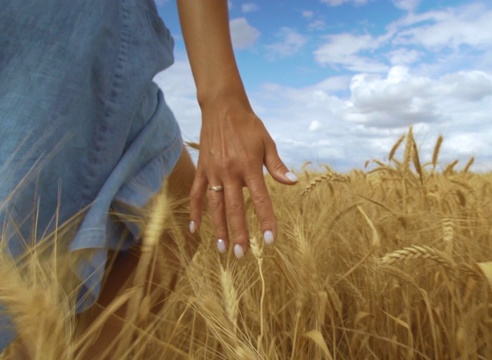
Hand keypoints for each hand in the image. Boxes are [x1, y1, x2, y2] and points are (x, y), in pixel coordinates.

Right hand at [188, 96, 296, 258]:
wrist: (222, 107)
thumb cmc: (249, 125)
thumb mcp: (267, 142)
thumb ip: (277, 165)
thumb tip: (293, 183)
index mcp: (249, 166)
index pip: (260, 199)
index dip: (266, 220)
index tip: (269, 240)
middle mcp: (229, 172)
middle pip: (234, 209)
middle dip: (238, 233)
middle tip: (240, 255)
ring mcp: (213, 172)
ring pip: (214, 206)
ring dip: (217, 228)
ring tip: (221, 249)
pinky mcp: (202, 169)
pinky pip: (196, 194)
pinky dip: (194, 212)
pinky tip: (194, 229)